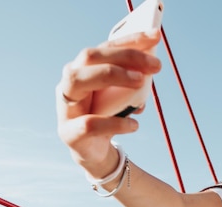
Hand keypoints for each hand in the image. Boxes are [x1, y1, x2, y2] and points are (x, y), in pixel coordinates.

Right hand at [55, 29, 161, 178]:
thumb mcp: (123, 97)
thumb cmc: (108, 117)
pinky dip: (115, 123)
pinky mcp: (69, 133)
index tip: (155, 37)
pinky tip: (134, 125)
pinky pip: (89, 123)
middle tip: (155, 65)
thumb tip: (153, 64)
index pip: (105, 47)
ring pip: (77, 81)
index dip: (130, 40)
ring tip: (141, 83)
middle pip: (89, 57)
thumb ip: (133, 80)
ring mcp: (66, 107)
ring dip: (111, 76)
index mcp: (84, 70)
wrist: (95, 153)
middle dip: (124, 56)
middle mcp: (70, 83)